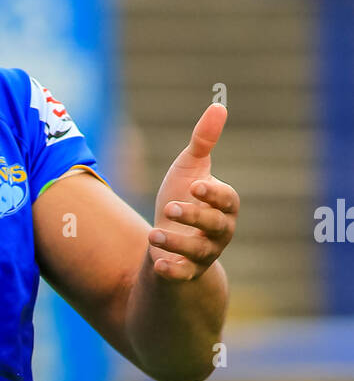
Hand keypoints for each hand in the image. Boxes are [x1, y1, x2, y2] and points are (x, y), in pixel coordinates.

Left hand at [148, 103, 238, 280]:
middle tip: (170, 208)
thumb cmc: (182, 196)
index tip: (195, 187)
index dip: (213, 194)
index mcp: (225, 205)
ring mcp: (206, 253)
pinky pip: (185, 275)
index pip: (227, 200)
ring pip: (199, 251)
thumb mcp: (189, 167)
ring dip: (177, 243)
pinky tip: (157, 264)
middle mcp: (221, 231)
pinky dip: (174, 271)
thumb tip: (218, 106)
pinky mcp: (188, 271)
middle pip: (216, 226)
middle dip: (194, 217)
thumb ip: (203, 141)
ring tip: (153, 235)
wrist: (166, 234)